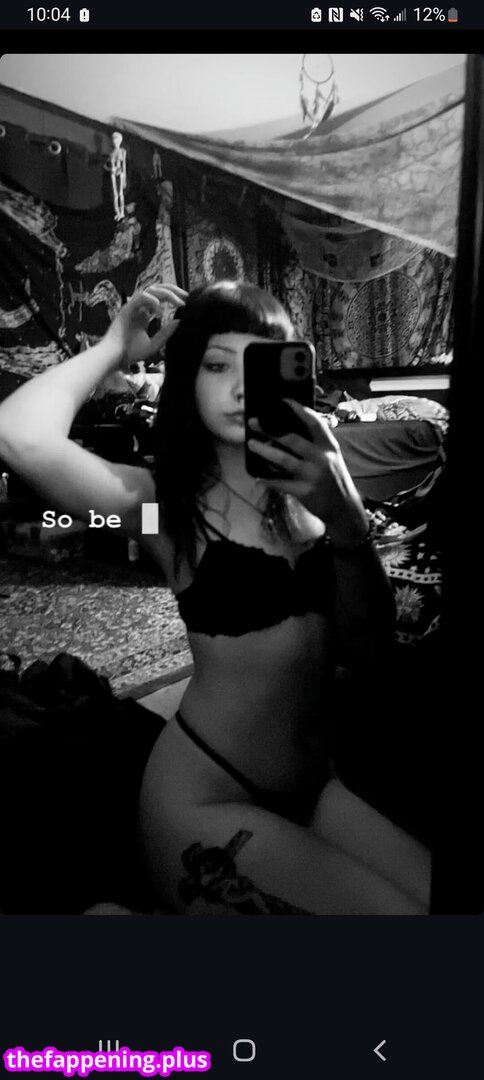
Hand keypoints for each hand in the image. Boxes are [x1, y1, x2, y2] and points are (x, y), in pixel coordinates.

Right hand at [104, 283, 186, 369]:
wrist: (115, 358)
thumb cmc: (130, 353)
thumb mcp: (154, 344)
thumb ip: (165, 333)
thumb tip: (179, 321)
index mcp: (145, 314)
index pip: (161, 297)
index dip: (174, 297)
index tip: (187, 302)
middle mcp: (139, 307)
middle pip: (158, 289)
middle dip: (173, 290)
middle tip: (187, 297)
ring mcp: (133, 306)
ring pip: (151, 290)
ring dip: (167, 294)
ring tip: (179, 302)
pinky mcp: (127, 308)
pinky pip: (141, 297)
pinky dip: (153, 301)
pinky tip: (161, 311)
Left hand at [247, 399, 367, 541]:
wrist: (344, 508)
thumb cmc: (334, 479)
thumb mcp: (331, 457)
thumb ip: (315, 444)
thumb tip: (287, 430)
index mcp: (329, 446)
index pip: (314, 422)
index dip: (297, 410)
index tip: (281, 401)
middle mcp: (322, 458)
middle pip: (292, 439)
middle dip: (270, 429)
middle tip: (254, 422)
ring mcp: (313, 475)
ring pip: (283, 460)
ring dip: (264, 451)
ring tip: (251, 444)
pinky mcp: (305, 492)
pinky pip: (281, 483)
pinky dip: (268, 479)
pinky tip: (258, 475)